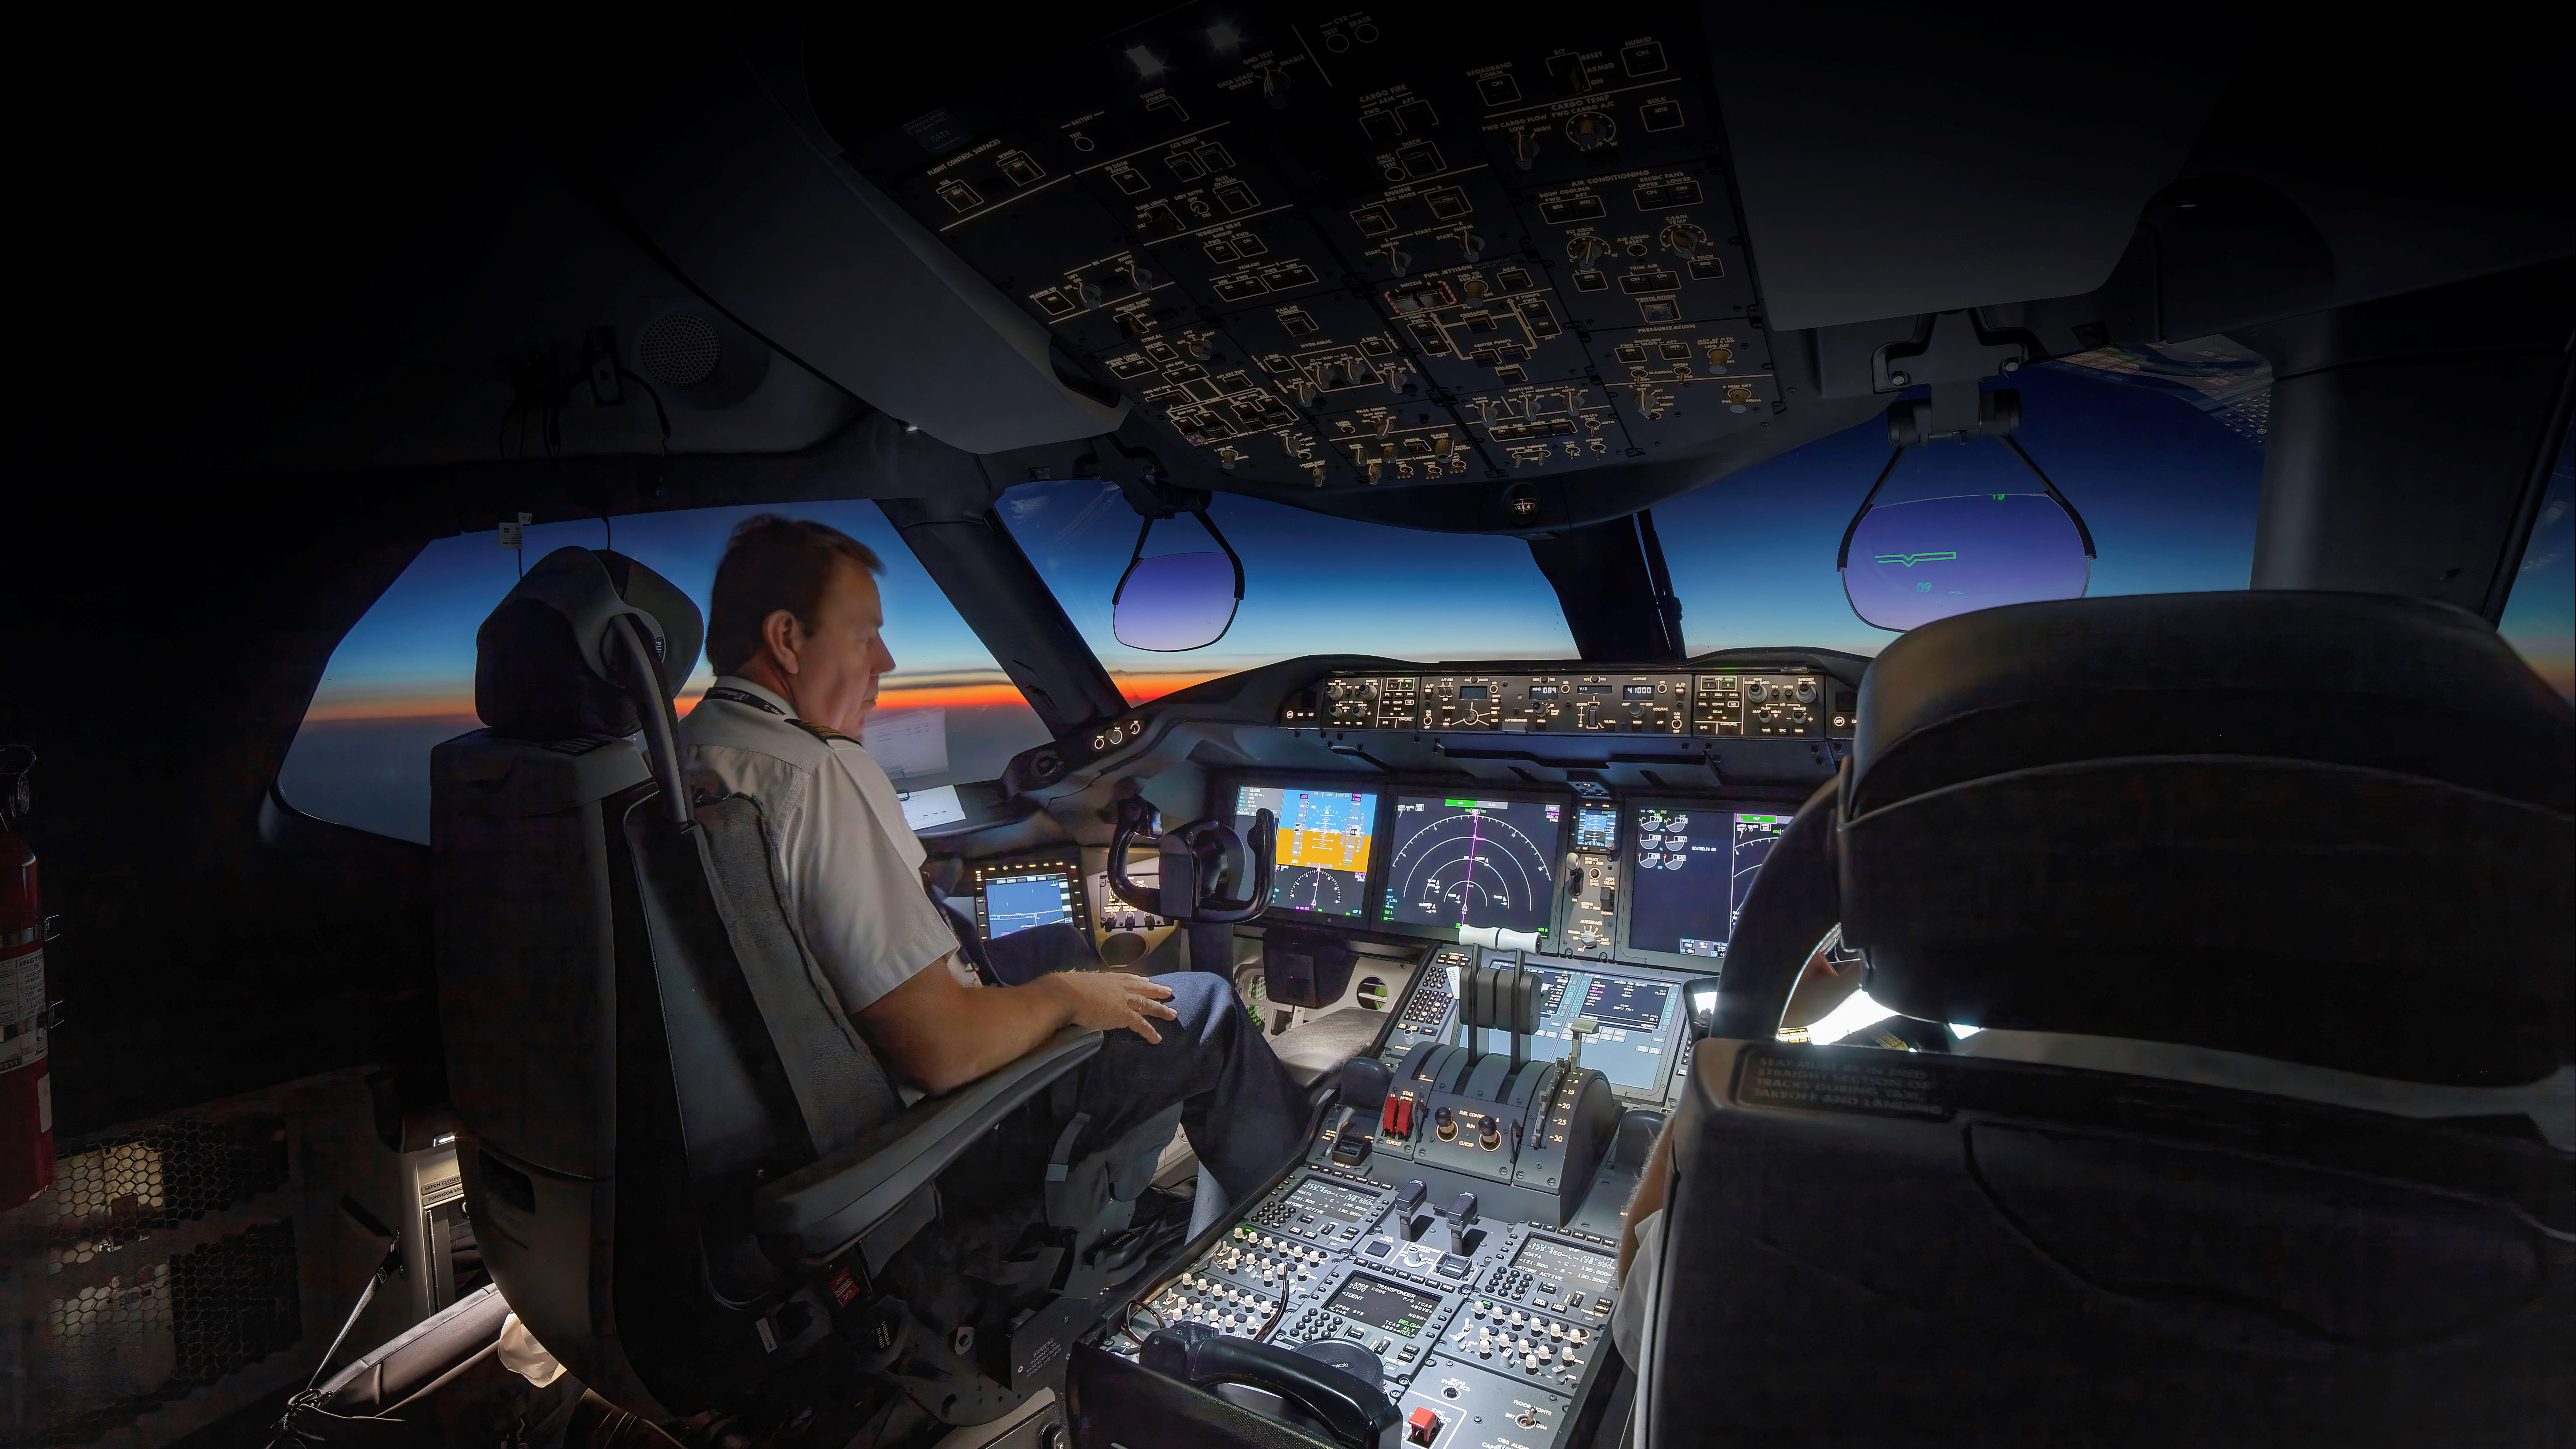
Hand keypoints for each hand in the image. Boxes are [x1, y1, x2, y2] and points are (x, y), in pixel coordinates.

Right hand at [1057, 971, 1179, 1043]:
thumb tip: (1077, 996)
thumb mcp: (1078, 986)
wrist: (1066, 994)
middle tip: (1168, 992)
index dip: (1139, 980)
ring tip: (1173, 1014)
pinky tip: (1157, 1039)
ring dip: (1161, 1010)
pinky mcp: (1123, 1014)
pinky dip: (1150, 1032)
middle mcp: (1118, 987)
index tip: (1148, 980)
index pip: (1128, 978)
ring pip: (1147, 1005)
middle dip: (1156, 991)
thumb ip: (1083, 991)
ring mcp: (1122, 1000)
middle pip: (1143, 989)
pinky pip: (1141, 1025)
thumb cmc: (1065, 990)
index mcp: (1107, 979)